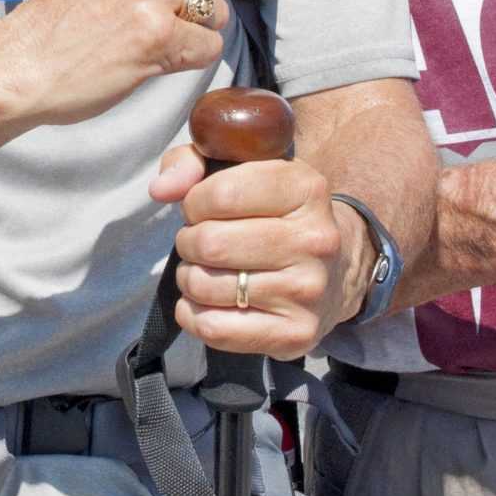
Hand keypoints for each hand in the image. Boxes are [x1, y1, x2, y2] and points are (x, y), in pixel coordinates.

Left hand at [151, 146, 353, 358]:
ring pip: (205, 286)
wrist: (334, 271)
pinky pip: (214, 329)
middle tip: (201, 242)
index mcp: (305, 189)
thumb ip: (192, 161)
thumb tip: (161, 190)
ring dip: (189, 277)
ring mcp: (308, 291)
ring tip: (206, 269)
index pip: (220, 194)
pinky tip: (206, 301)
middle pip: (209, 243)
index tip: (202, 208)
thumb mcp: (240, 170)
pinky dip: (193, 314)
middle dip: (188, 241)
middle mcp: (314, 240)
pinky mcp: (296, 334)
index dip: (194, 202)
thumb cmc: (272, 213)